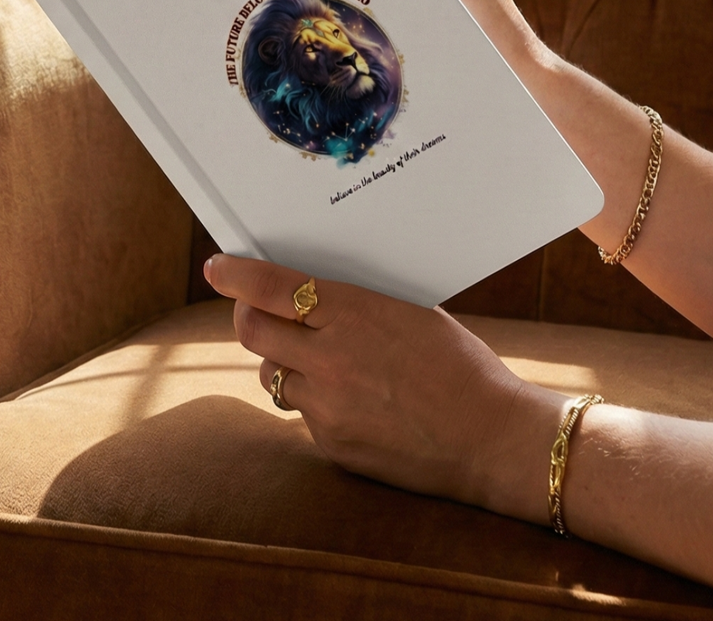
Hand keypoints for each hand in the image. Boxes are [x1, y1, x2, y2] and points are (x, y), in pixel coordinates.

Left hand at [203, 252, 562, 522]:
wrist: (496, 440)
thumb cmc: (460, 366)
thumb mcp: (407, 314)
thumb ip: (351, 304)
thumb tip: (302, 291)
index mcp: (354, 314)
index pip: (272, 287)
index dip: (236, 275)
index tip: (216, 267)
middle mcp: (331, 359)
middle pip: (252, 330)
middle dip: (246, 316)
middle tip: (253, 310)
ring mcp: (329, 406)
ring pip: (273, 374)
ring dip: (283, 362)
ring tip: (318, 360)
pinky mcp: (333, 445)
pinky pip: (303, 414)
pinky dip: (316, 402)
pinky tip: (352, 402)